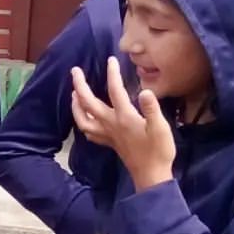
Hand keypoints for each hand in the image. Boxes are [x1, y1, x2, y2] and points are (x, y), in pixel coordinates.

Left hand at [71, 57, 175, 190]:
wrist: (151, 174)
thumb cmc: (159, 150)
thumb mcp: (160, 127)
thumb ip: (151, 109)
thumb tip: (144, 91)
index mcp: (124, 117)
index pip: (114, 91)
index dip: (112, 74)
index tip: (110, 59)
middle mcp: (110, 125)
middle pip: (88, 103)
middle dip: (80, 86)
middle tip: (74, 71)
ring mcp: (107, 135)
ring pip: (83, 119)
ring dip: (75, 105)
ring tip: (73, 93)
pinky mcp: (109, 143)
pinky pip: (89, 132)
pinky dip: (83, 123)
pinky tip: (83, 119)